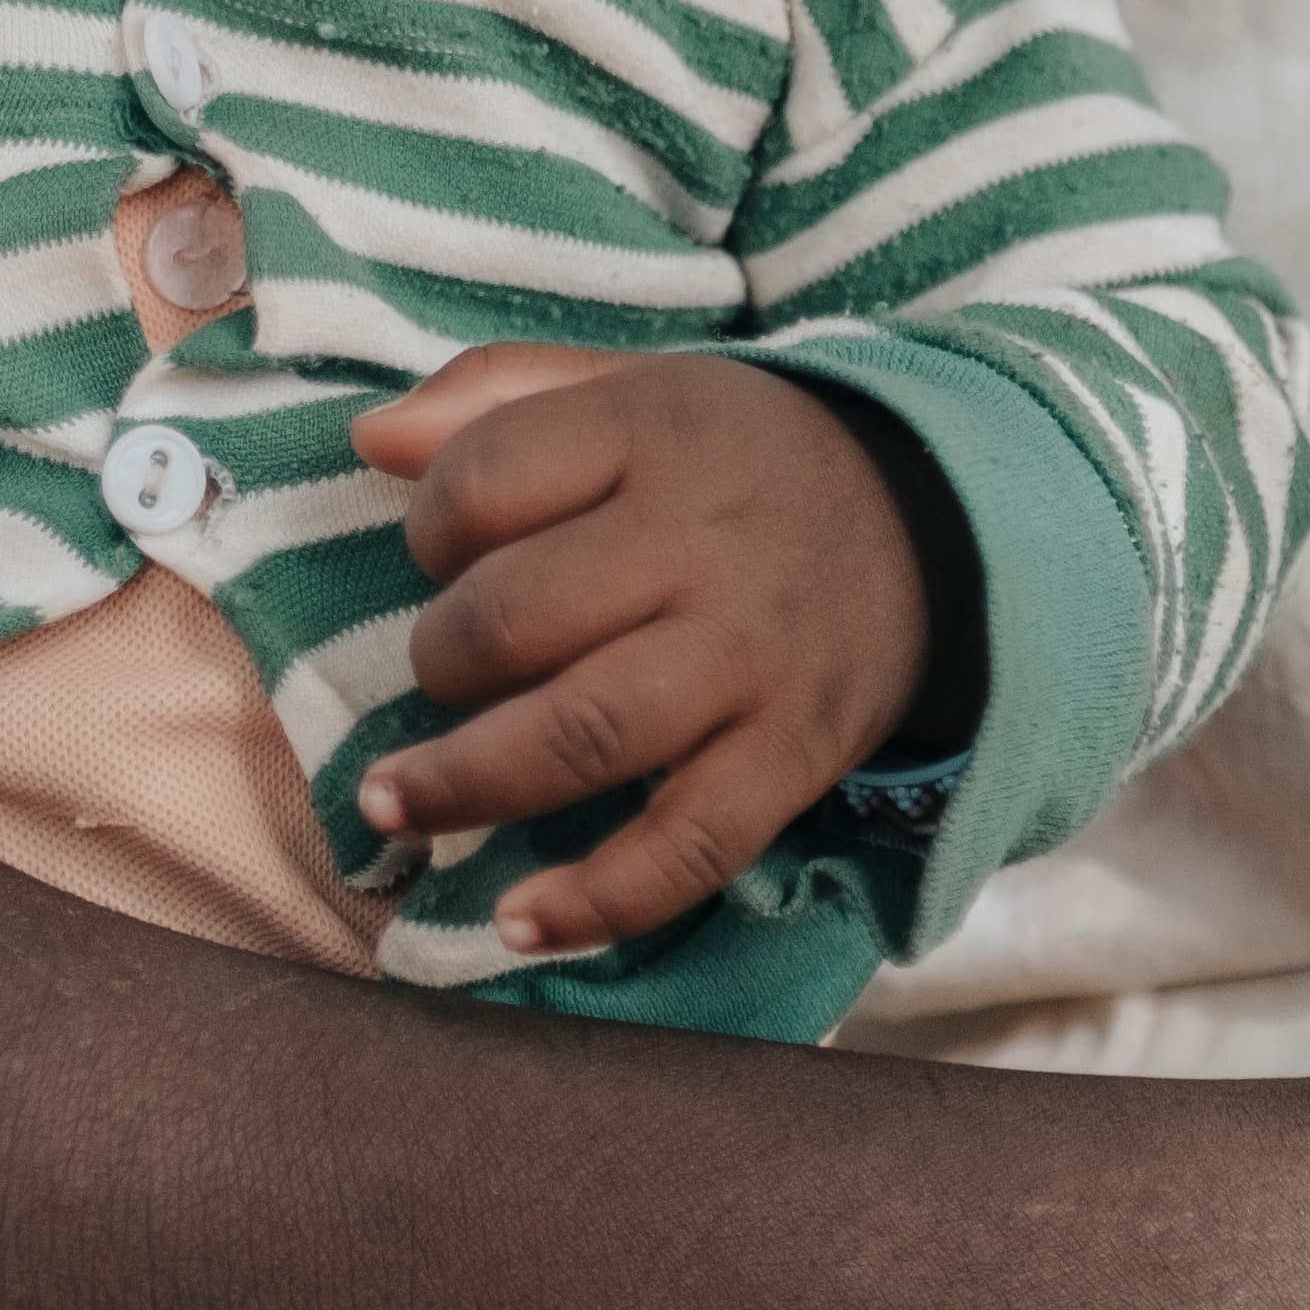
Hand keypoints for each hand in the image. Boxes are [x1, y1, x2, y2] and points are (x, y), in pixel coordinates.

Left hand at [338, 344, 934, 957]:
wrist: (938, 523)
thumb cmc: (737, 461)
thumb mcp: (636, 388)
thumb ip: (497, 394)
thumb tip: (371, 439)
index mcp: (652, 435)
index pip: (486, 479)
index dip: (429, 526)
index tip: (440, 552)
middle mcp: (700, 547)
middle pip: (517, 618)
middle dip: (439, 661)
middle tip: (436, 676)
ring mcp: (749, 661)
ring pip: (585, 736)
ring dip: (469, 783)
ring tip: (390, 806)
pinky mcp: (793, 759)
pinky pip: (690, 845)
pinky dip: (600, 897)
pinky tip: (520, 921)